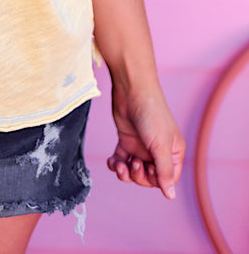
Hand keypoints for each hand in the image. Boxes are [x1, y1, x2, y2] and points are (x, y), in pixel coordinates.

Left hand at [107, 84, 184, 199]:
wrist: (131, 89)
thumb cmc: (151, 113)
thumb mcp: (161, 145)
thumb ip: (165, 172)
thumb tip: (171, 196)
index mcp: (173, 153)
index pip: (167, 179)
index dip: (155, 181)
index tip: (148, 170)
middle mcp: (158, 151)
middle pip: (148, 178)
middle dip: (138, 176)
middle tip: (134, 164)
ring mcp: (141, 146)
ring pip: (134, 171)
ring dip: (125, 173)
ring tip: (120, 165)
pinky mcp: (126, 140)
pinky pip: (121, 159)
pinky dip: (115, 164)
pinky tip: (112, 161)